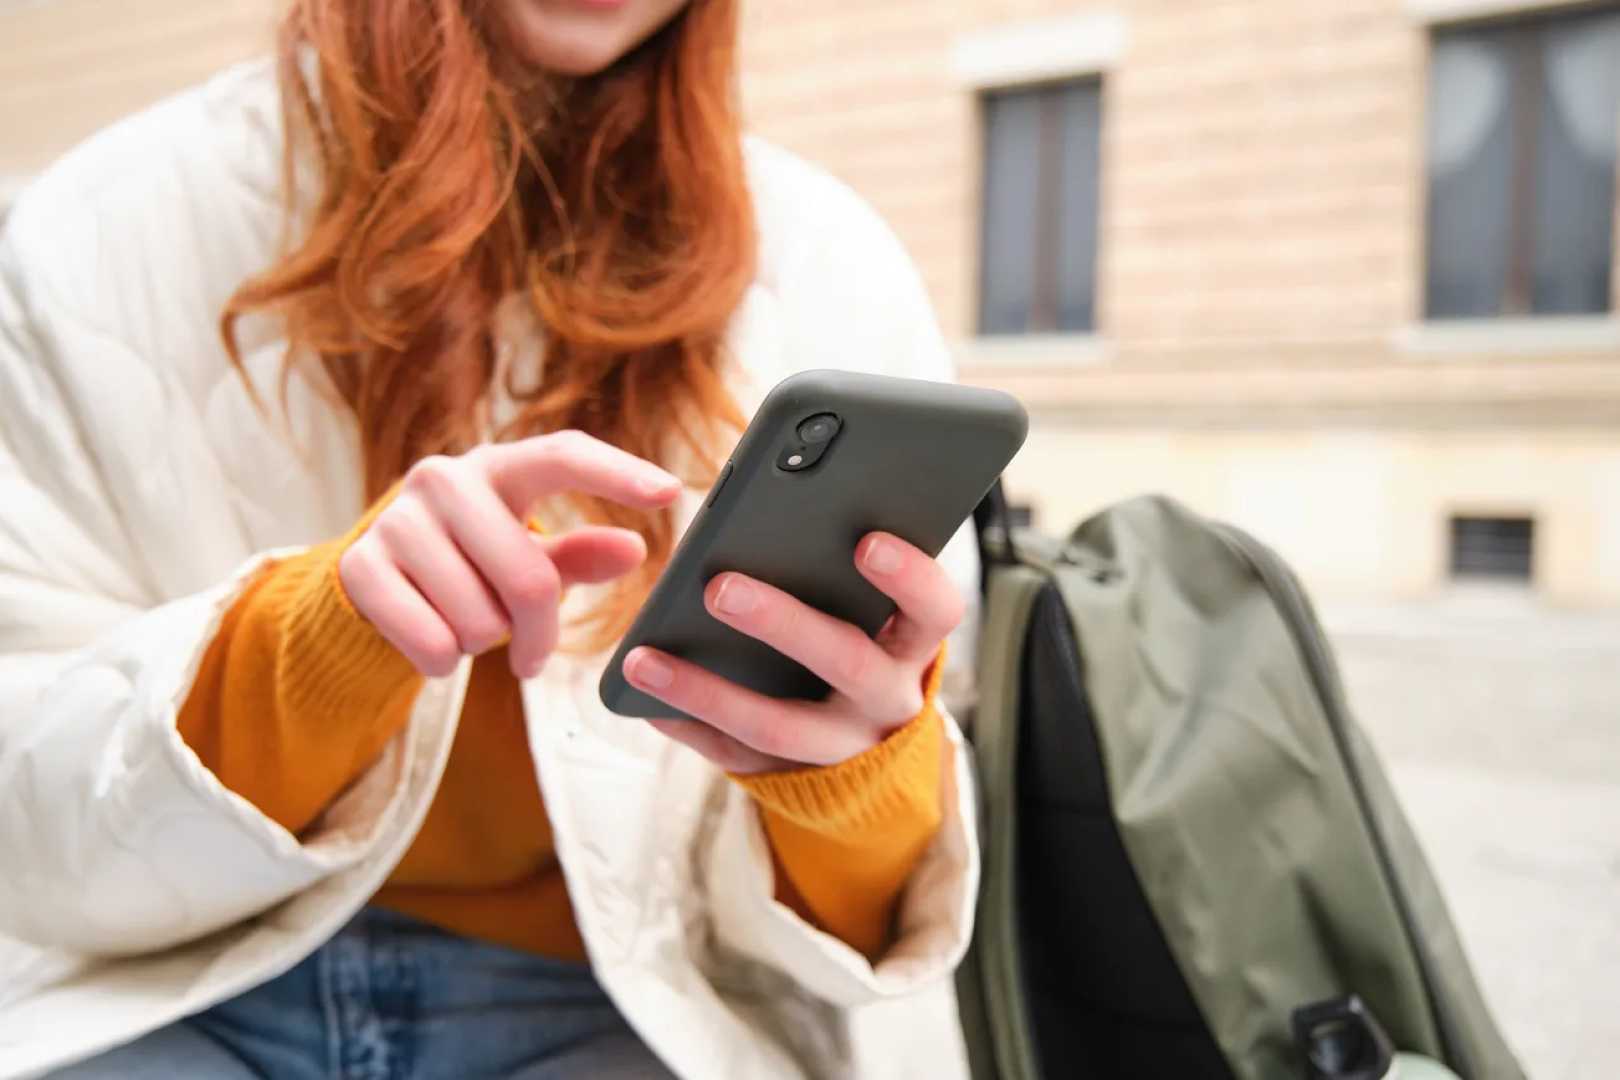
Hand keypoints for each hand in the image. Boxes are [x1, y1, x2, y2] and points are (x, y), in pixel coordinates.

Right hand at [339, 431, 680, 679]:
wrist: (375, 578)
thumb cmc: (473, 561)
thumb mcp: (530, 553)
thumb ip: (581, 553)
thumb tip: (634, 550)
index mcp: (500, 467)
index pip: (564, 455)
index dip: (617, 473)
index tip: (670, 492)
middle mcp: (445, 478)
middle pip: (528, 581)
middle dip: (539, 634)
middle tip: (533, 653)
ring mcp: (397, 519)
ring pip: (478, 621)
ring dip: (484, 643)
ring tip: (467, 622)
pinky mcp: (361, 566)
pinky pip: (432, 643)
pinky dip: (443, 661)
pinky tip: (433, 639)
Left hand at [625, 532, 962, 773]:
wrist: (870, 737)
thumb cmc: (859, 629)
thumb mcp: (871, 602)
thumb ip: (841, 559)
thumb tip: (773, 503)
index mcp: (913, 640)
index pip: (935, 608)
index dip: (909, 577)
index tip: (868, 541)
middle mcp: (888, 695)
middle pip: (845, 662)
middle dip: (782, 623)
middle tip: (720, 587)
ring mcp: (843, 742)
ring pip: (779, 725)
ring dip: (707, 690)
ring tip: (644, 657)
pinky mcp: (794, 773)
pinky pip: (737, 756)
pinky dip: (688, 726)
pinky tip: (643, 699)